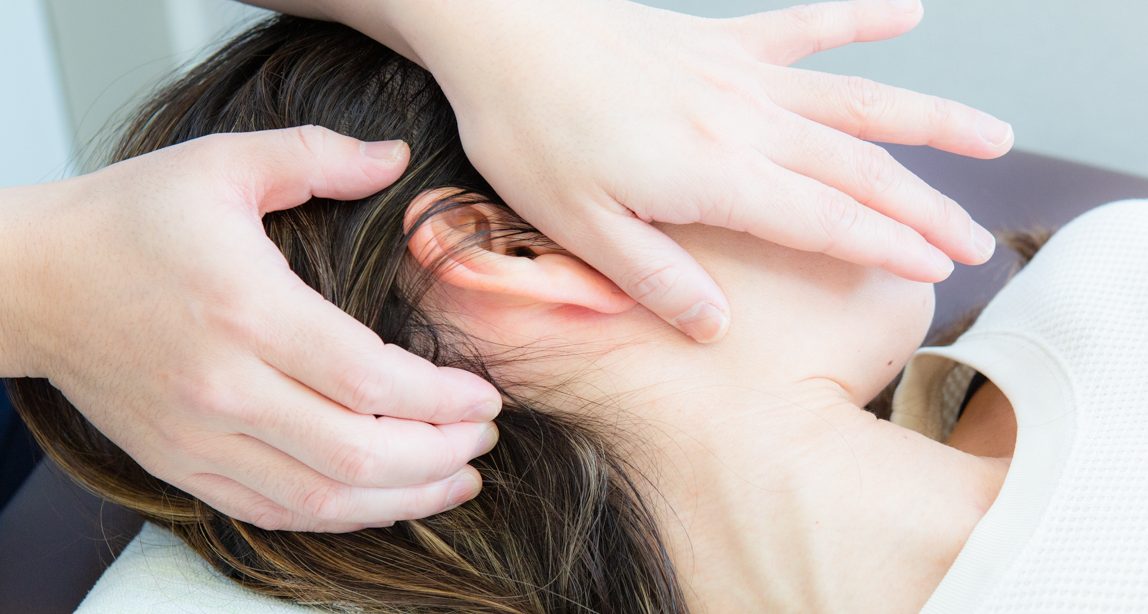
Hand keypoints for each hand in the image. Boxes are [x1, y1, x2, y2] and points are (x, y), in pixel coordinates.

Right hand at [0, 127, 500, 530]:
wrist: (33, 282)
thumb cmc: (129, 222)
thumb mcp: (223, 163)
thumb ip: (318, 157)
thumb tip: (398, 158)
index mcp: (248, 311)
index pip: (372, 380)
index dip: (444, 398)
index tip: (486, 394)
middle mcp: (226, 387)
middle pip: (360, 453)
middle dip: (442, 454)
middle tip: (484, 436)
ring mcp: (200, 437)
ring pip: (324, 499)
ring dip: (406, 499)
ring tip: (459, 479)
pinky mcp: (182, 466)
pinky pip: (276, 513)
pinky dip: (341, 515)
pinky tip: (384, 498)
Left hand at [336, 0, 1012, 342]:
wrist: (502, 32)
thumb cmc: (529, 127)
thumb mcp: (574, 224)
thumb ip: (652, 277)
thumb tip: (715, 327)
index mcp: (711, 174)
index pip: (822, 219)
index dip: (885, 247)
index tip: (939, 270)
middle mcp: (742, 121)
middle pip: (856, 168)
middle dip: (923, 208)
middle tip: (977, 241)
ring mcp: (738, 73)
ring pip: (855, 98)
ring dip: (927, 120)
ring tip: (992, 136)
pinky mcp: (720, 40)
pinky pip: (806, 24)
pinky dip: (859, 19)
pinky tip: (909, 15)